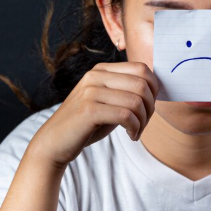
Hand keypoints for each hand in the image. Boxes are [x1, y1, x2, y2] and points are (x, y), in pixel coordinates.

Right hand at [28, 61, 158, 168]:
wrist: (54, 142)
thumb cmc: (85, 125)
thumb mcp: (106, 102)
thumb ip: (125, 92)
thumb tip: (155, 90)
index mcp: (101, 70)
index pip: (142, 69)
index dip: (154, 90)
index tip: (149, 109)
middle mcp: (95, 76)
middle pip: (142, 84)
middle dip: (151, 107)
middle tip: (144, 124)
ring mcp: (90, 92)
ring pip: (136, 101)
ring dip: (143, 121)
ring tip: (136, 131)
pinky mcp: (88, 110)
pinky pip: (126, 115)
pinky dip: (135, 128)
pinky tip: (131, 136)